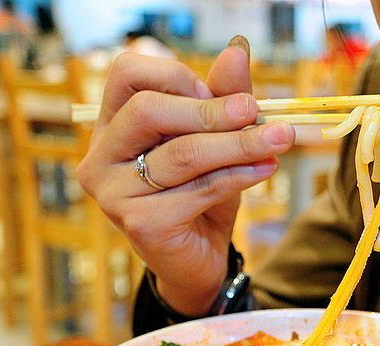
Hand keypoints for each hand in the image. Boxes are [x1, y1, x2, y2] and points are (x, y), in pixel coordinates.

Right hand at [76, 40, 294, 315]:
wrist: (198, 260)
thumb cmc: (199, 194)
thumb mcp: (213, 138)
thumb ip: (220, 97)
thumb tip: (237, 50)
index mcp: (110, 126)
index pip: (127, 74)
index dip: (174, 76)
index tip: (212, 93)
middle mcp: (100, 159)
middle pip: (148, 110)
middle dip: (209, 110)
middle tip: (255, 112)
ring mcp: (114, 195)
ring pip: (181, 153)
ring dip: (237, 143)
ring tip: (279, 139)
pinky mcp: (140, 224)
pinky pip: (197, 189)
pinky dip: (238, 176)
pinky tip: (265, 169)